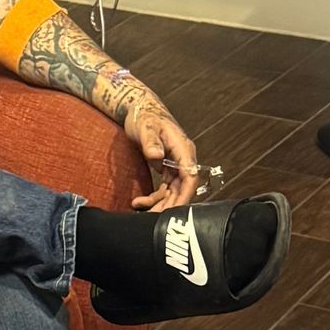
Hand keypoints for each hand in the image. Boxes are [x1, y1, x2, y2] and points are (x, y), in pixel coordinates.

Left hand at [119, 90, 200, 212]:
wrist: (139, 110)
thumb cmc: (144, 116)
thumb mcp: (145, 127)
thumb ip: (151, 141)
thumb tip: (156, 155)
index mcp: (183, 148)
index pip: (190, 176)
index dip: (185, 195)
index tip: (176, 211)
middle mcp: (182, 159)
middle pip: (182, 188)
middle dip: (170, 206)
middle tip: (154, 219)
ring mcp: (175, 165)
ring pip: (173, 192)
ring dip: (161, 205)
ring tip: (143, 213)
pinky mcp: (166, 169)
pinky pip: (165, 189)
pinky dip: (154, 198)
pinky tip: (139, 202)